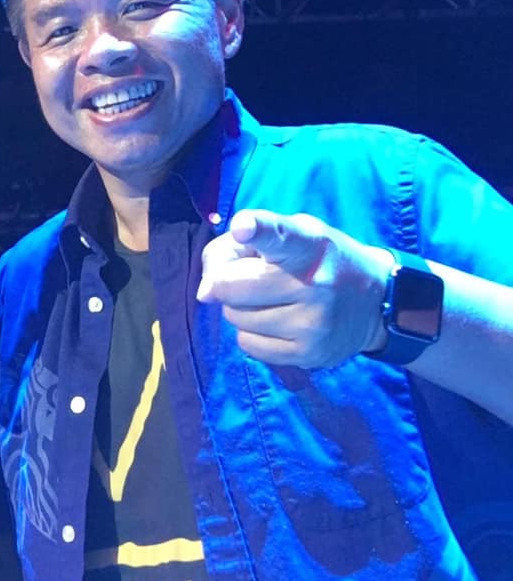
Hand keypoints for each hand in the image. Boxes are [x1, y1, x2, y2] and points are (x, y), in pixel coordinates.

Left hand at [197, 210, 392, 368]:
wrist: (376, 302)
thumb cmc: (318, 261)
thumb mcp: (291, 234)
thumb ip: (238, 248)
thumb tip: (204, 294)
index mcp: (308, 245)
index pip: (279, 235)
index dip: (257, 229)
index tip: (243, 226)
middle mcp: (313, 284)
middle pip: (230, 287)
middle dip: (228, 282)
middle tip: (251, 277)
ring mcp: (312, 323)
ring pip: (235, 318)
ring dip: (240, 309)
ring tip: (271, 300)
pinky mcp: (308, 353)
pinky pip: (248, 345)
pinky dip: (252, 333)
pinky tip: (278, 322)